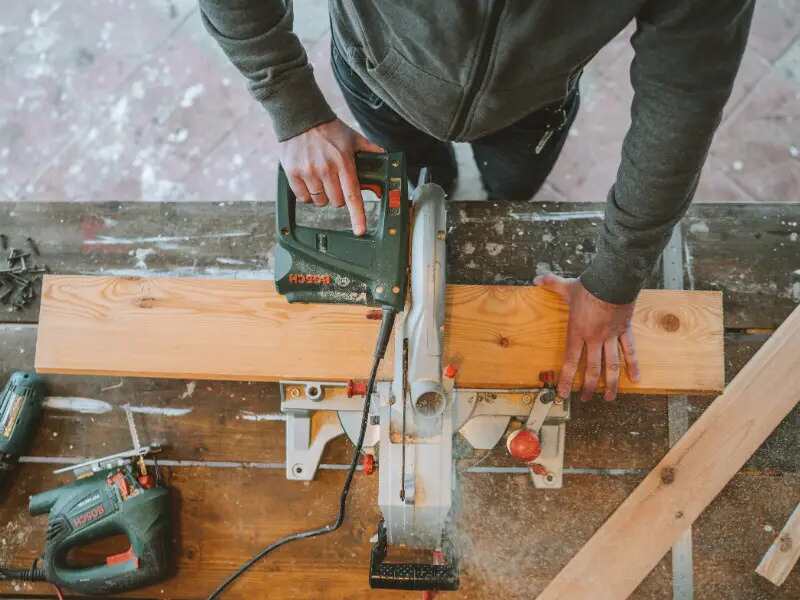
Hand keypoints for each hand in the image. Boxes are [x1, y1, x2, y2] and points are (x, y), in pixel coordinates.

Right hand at [280, 118, 383, 235]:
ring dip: (322, 196)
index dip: (358, 216)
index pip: (352, 195)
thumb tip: (386, 156)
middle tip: (335, 181)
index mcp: (343, 163)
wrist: (301, 117)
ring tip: (321, 179)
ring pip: (320, 201)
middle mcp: (326, 169)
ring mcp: (308, 172)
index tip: (360, 230)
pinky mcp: (293, 174)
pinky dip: (307, 194)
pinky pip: (303, 198)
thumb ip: (370, 149)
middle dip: (338, 196)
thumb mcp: (353, 137)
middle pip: (336, 202)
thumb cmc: (329, 129)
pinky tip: (309, 180)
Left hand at [534, 273, 640, 401]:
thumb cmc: (590, 285)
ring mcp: (611, 336)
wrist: (614, 280)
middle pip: (592, 369)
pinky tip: (636, 378)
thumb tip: (536, 278)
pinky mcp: (624, 331)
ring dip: (611, 384)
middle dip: (589, 387)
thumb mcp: (567, 286)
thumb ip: (551, 284)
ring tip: (610, 398)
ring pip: (612, 365)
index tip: (564, 394)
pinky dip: (633, 365)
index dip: (567, 379)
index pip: (570, 361)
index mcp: (577, 331)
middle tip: (586, 399)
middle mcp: (594, 338)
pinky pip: (630, 351)